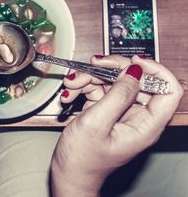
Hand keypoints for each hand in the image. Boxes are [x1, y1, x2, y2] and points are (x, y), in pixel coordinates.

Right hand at [51, 55, 183, 196]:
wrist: (67, 173)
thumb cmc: (82, 159)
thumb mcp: (96, 124)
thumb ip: (117, 95)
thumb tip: (134, 70)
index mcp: (146, 125)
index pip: (168, 90)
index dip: (155, 71)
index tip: (132, 62)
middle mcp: (137, 116)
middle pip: (136, 79)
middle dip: (111, 69)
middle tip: (93, 64)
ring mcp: (120, 112)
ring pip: (113, 81)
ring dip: (89, 78)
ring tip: (71, 85)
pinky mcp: (105, 110)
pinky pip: (98, 89)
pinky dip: (82, 87)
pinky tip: (69, 95)